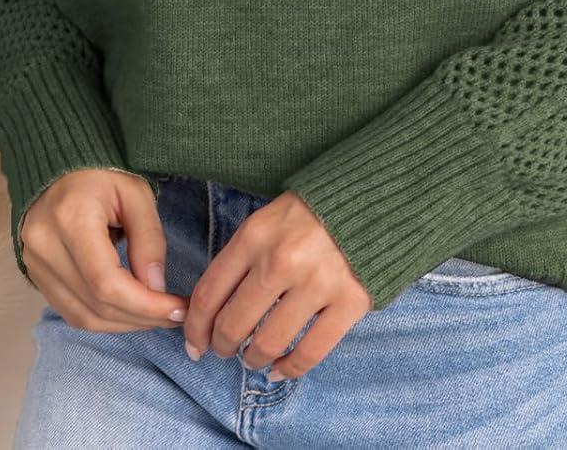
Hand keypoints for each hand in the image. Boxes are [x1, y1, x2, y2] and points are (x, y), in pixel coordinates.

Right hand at [19, 168, 188, 331]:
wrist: (60, 164)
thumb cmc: (103, 172)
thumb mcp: (136, 194)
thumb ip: (148, 240)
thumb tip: (156, 290)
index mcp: (70, 218)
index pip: (106, 283)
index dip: (145, 305)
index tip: (179, 309)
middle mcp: (44, 246)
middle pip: (95, 305)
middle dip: (141, 318)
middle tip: (176, 315)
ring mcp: (34, 263)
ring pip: (82, 316)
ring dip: (124, 325)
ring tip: (157, 316)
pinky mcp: (34, 273)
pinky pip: (70, 311)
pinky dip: (103, 318)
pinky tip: (130, 313)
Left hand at [182, 190, 371, 380]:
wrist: (373, 196)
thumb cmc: (312, 210)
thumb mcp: (268, 219)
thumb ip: (241, 257)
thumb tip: (210, 307)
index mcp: (256, 235)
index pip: (210, 293)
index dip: (195, 327)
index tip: (193, 343)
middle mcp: (282, 260)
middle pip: (234, 324)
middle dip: (222, 346)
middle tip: (223, 350)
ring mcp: (317, 283)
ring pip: (268, 343)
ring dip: (253, 359)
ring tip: (253, 359)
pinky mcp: (350, 302)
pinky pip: (310, 353)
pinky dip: (290, 368)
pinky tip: (280, 369)